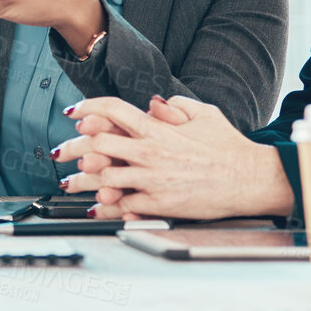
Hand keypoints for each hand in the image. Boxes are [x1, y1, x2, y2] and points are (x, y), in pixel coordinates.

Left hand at [52, 94, 292, 219]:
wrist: (250, 179)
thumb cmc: (229, 147)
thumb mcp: (204, 114)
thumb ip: (174, 106)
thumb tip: (153, 103)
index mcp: (159, 128)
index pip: (113, 110)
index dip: (88, 108)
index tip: (74, 112)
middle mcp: (151, 152)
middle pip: (97, 145)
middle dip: (73, 147)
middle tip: (61, 151)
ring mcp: (153, 179)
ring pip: (103, 178)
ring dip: (81, 180)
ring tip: (68, 183)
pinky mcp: (159, 204)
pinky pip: (122, 206)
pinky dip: (105, 207)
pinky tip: (94, 208)